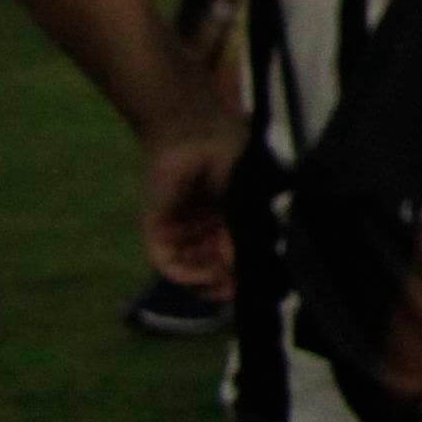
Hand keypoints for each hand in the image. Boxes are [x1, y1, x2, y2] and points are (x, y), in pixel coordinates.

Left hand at [139, 94, 245, 293]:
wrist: (193, 129)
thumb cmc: (228, 148)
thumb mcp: (248, 190)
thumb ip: (251, 223)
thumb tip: (263, 257)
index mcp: (227, 215)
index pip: (236, 252)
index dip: (247, 271)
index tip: (263, 284)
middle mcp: (203, 227)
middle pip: (214, 266)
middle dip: (227, 282)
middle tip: (241, 291)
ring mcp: (180, 230)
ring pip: (192, 269)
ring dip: (208, 283)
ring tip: (226, 285)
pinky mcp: (158, 230)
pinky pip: (168, 262)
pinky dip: (186, 275)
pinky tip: (205, 276)